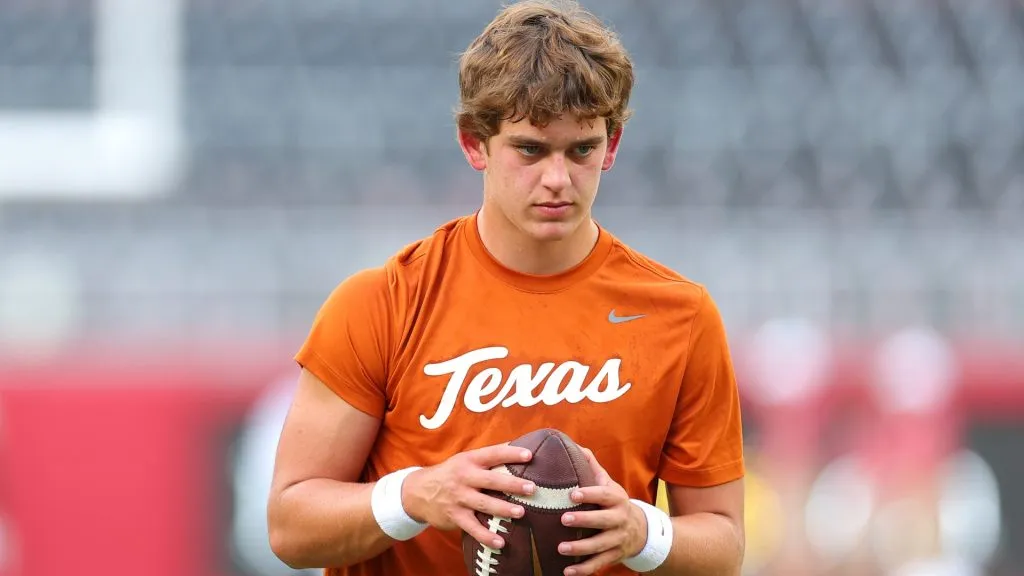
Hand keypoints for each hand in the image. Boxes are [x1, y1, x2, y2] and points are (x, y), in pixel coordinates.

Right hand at [401, 443, 535, 548]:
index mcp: (469, 461)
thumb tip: (517, 446)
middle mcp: (464, 478)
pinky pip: (473, 528)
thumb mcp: (464, 460)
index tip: (529, 456)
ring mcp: (459, 498)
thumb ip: (488, 457)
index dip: (511, 454)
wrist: (418, 491)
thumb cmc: (451, 473)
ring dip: (503, 509)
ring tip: (521, 513)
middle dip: (512, 484)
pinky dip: (486, 536)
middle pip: (491, 480)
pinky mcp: (455, 516)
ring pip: (484, 504)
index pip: (493, 454)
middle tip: (531, 488)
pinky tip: (500, 542)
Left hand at [557, 448, 647, 575]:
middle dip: (584, 520)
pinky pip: (599, 565)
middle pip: (603, 521)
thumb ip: (592, 468)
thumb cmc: (615, 503)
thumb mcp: (609, 485)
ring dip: (580, 549)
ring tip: (561, 548)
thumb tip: (574, 446)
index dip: (589, 493)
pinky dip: (583, 570)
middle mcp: (619, 520)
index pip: (604, 495)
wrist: (642, 531)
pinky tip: (567, 572)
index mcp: (616, 499)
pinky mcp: (614, 556)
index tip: (572, 493)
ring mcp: (618, 540)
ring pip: (600, 546)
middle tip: (564, 519)